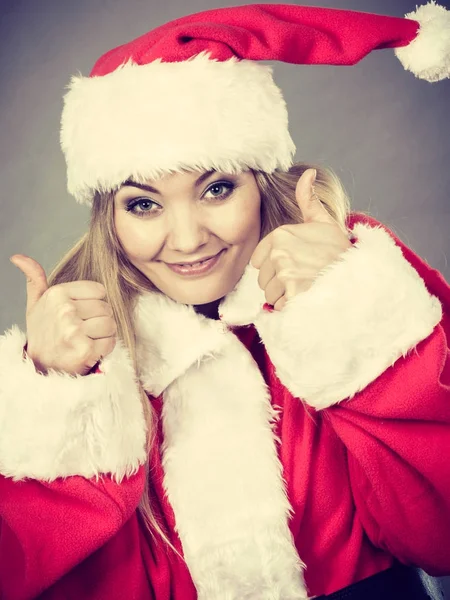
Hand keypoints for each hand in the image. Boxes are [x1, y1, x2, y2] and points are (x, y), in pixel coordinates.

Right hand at [10, 254, 116, 375]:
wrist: (39, 366)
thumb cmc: (42, 333)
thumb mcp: (35, 304)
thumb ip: (35, 279)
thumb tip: (18, 256)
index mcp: (57, 294)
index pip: (99, 290)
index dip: (94, 303)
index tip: (81, 314)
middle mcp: (65, 310)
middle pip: (106, 308)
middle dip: (99, 319)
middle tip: (83, 330)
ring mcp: (75, 330)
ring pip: (110, 324)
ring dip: (103, 334)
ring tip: (87, 339)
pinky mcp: (85, 349)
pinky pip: (110, 341)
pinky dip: (105, 348)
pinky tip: (90, 350)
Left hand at [250, 169, 352, 310]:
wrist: (360, 275)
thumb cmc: (339, 251)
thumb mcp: (324, 222)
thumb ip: (308, 200)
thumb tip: (307, 173)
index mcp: (281, 234)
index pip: (258, 260)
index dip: (273, 266)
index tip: (293, 265)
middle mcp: (280, 253)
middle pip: (262, 278)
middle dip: (278, 282)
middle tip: (303, 277)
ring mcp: (286, 274)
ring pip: (269, 294)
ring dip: (284, 296)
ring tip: (306, 287)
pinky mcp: (292, 294)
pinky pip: (279, 306)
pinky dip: (290, 307)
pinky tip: (306, 298)